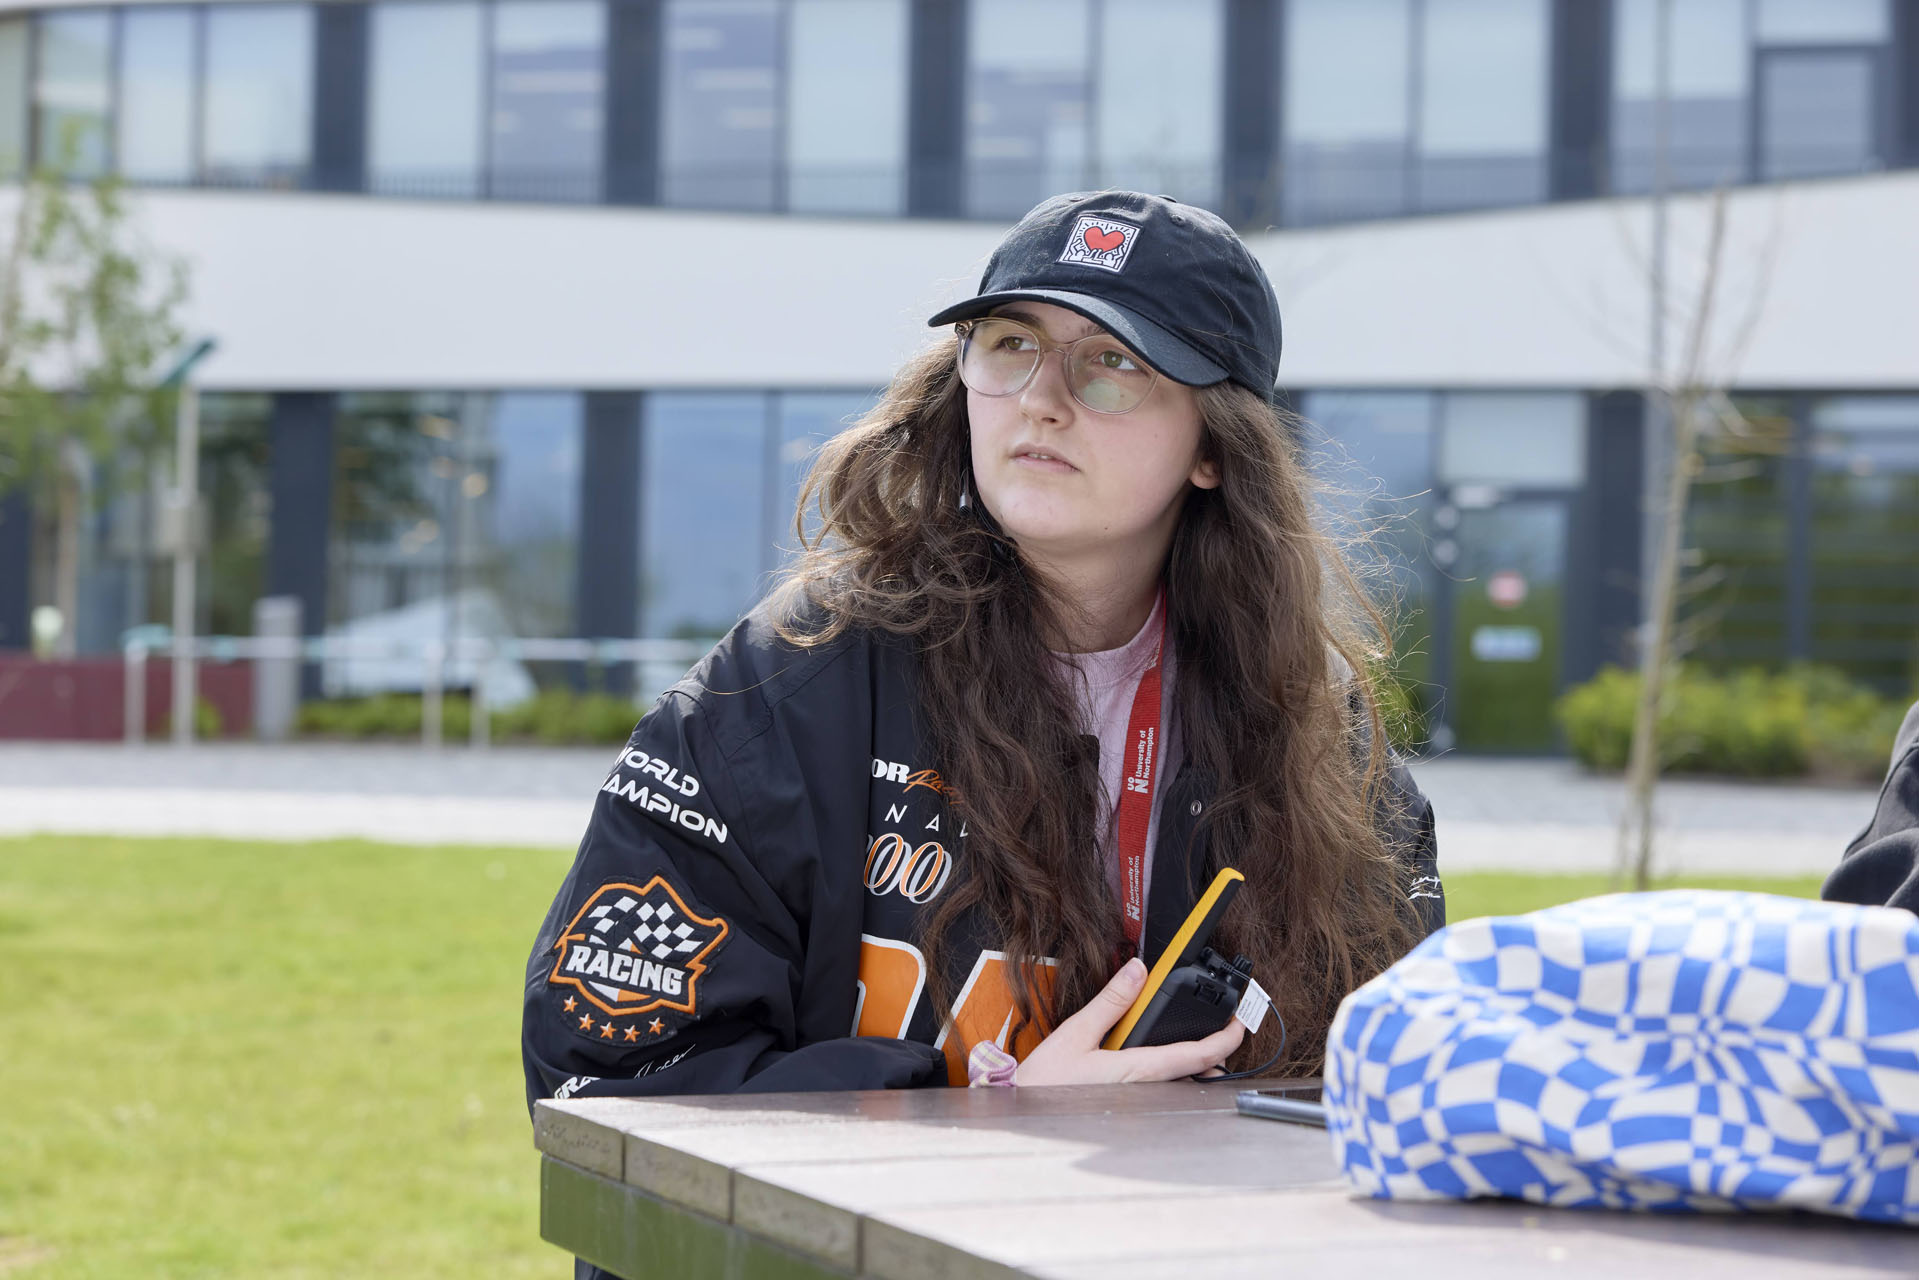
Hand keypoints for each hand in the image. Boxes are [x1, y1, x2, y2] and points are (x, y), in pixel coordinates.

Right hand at [1012, 957, 1245, 1085]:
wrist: (1022, 1115)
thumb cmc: (1045, 1084)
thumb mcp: (1076, 1034)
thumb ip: (1111, 1001)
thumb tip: (1137, 970)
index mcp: (1138, 1071)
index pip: (1198, 1055)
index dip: (1227, 1039)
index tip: (1241, 1022)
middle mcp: (1145, 1090)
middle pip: (1196, 1071)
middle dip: (1215, 1050)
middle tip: (1222, 1023)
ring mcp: (1139, 1101)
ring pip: (1180, 1080)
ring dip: (1193, 1059)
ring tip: (1194, 1034)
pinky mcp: (1128, 1104)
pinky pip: (1160, 1085)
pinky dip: (1171, 1067)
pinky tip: (1156, 1052)